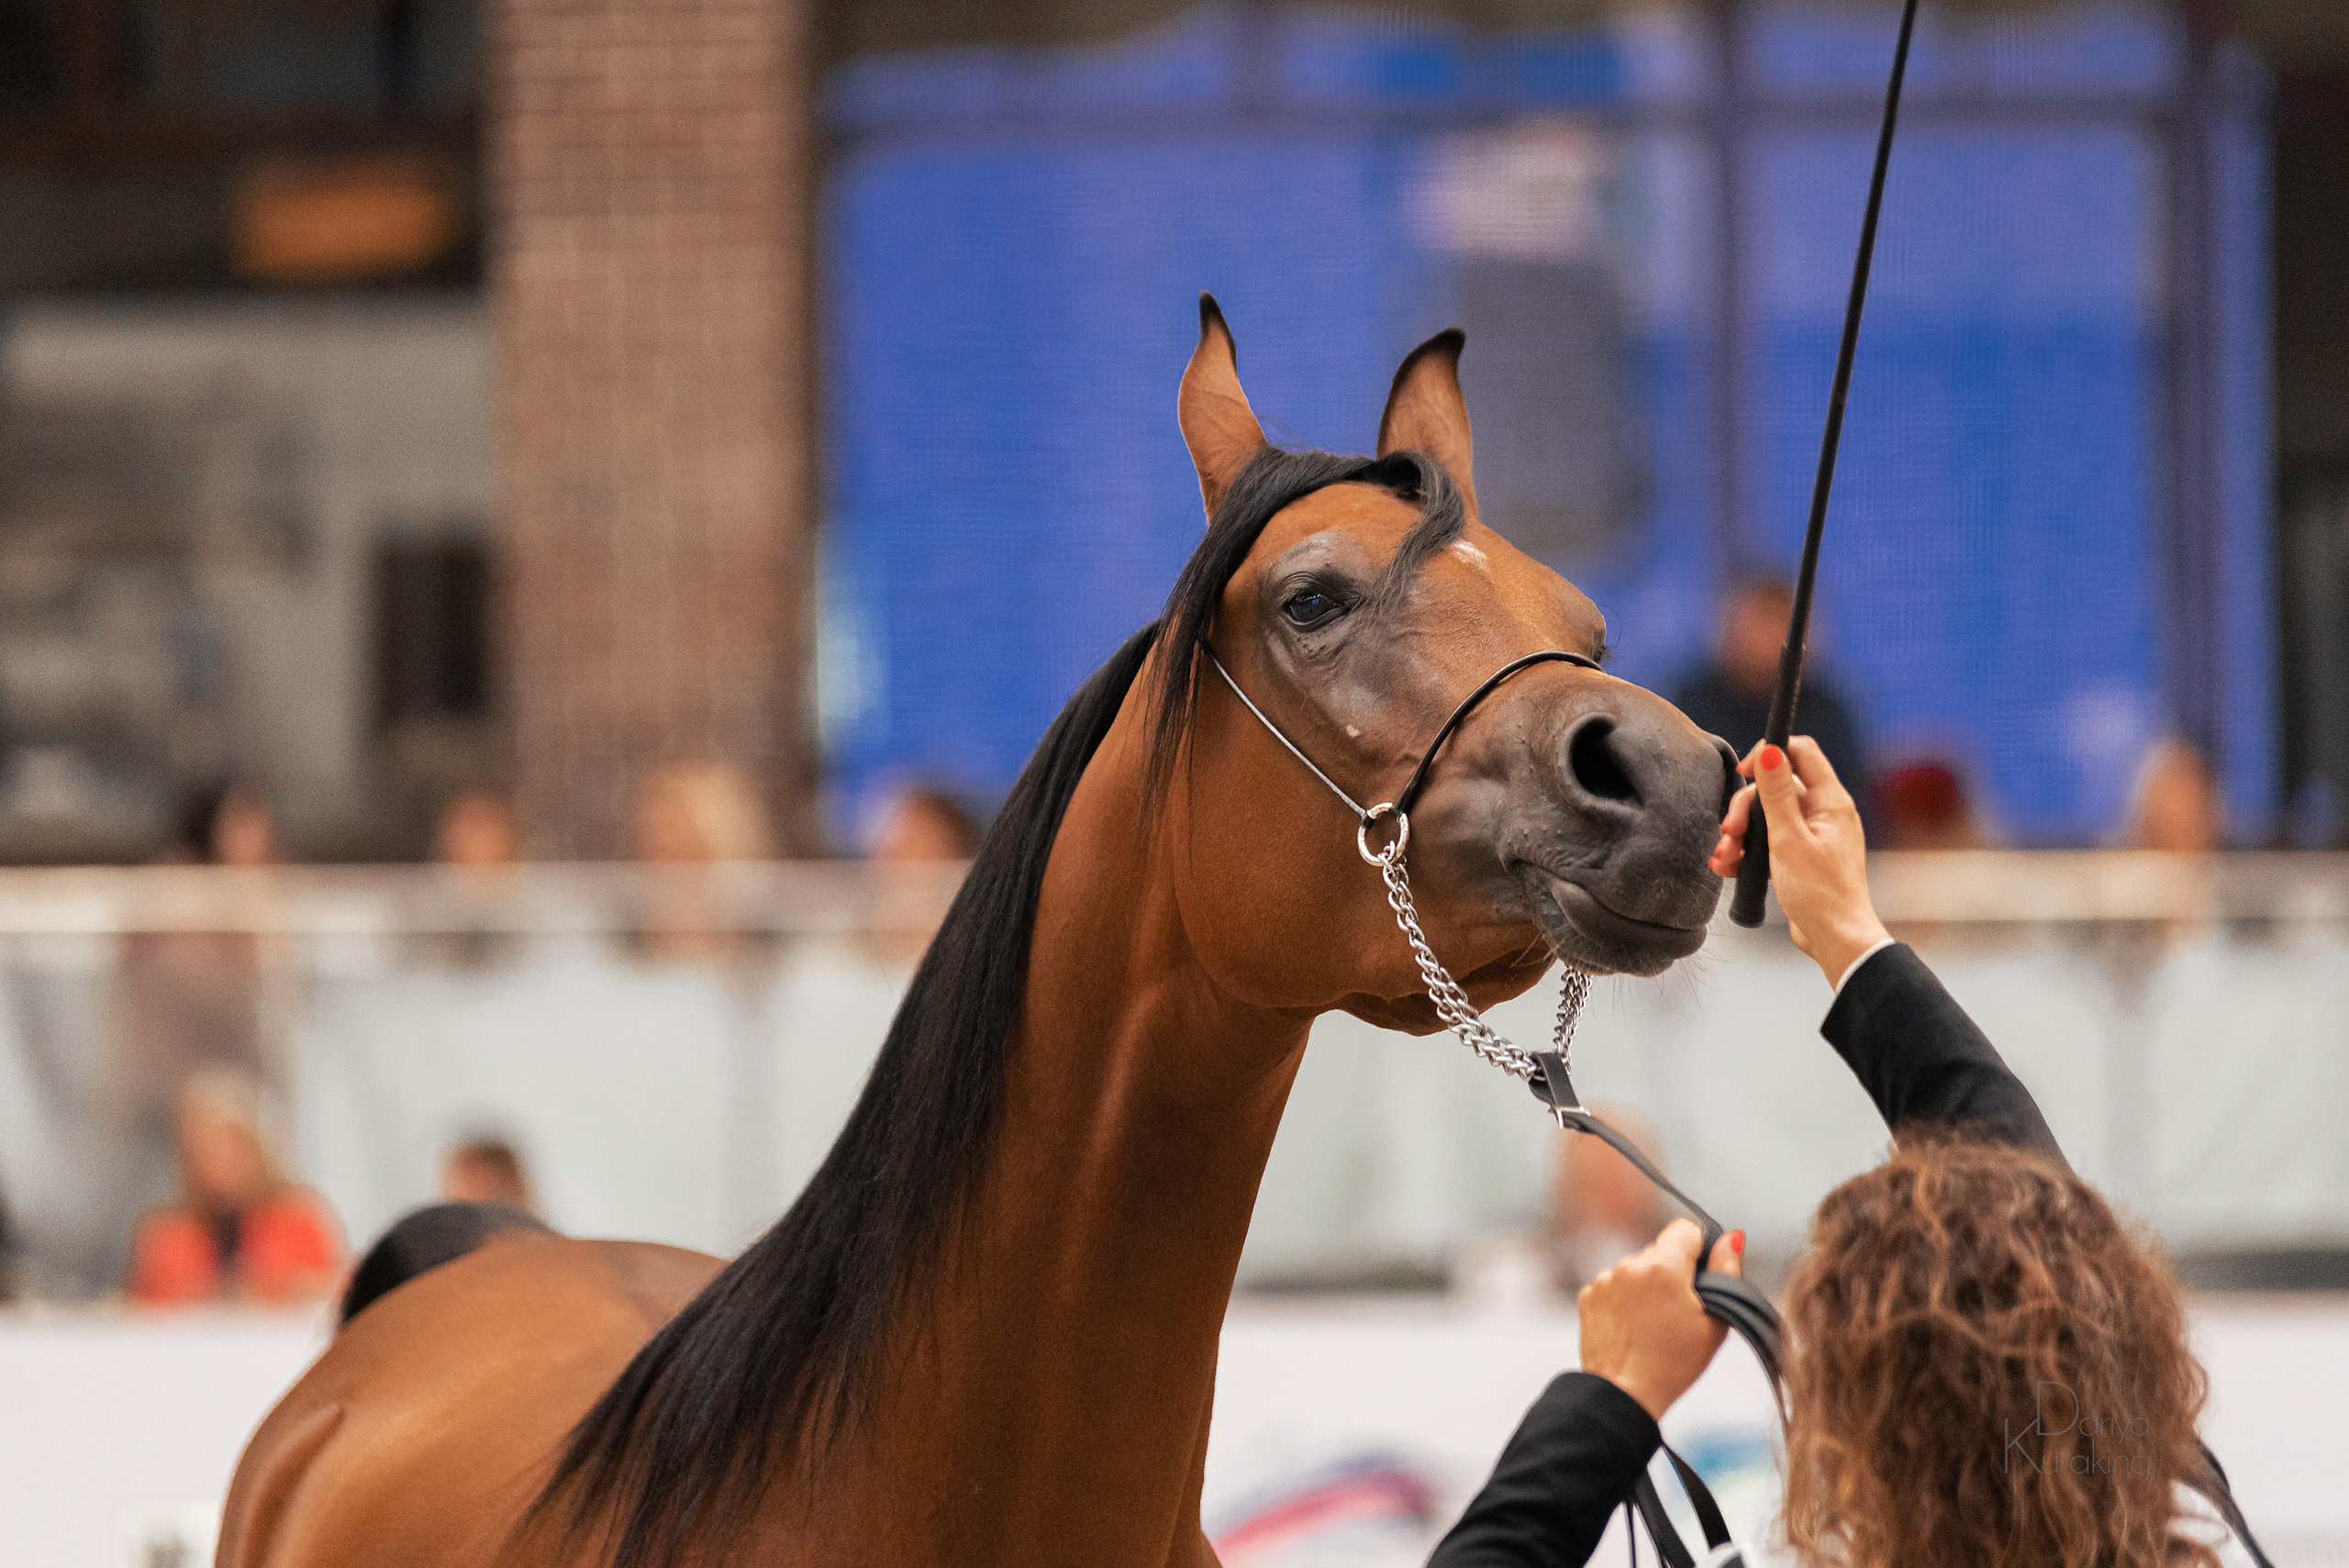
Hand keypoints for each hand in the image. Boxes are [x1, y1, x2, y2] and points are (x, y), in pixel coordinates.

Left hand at [1576, 1219, 1743, 1420]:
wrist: (1624, 1395)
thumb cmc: (1674, 1365)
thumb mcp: (1714, 1323)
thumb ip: (1726, 1273)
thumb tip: (1731, 1238)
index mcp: (1663, 1266)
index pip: (1686, 1229)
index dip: (1699, 1249)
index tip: (1701, 1276)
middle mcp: (1629, 1264)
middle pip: (1660, 1251)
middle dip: (1673, 1272)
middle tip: (1680, 1311)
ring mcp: (1605, 1279)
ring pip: (1636, 1269)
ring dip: (1647, 1286)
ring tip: (1654, 1325)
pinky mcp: (1588, 1296)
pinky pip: (1614, 1285)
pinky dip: (1625, 1300)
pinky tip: (1633, 1329)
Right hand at [1708, 737, 1889, 989]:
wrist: (1834, 939)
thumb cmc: (1819, 893)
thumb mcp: (1789, 839)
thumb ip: (1777, 794)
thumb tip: (1771, 750)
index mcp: (1829, 802)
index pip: (1801, 752)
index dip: (1770, 753)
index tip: (1744, 771)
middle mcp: (1823, 814)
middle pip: (1776, 787)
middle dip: (1745, 807)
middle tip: (1729, 831)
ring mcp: (1812, 836)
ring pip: (1767, 816)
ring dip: (1740, 833)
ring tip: (1725, 857)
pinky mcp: (1800, 857)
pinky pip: (1768, 841)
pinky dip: (1747, 851)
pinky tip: (1729, 867)